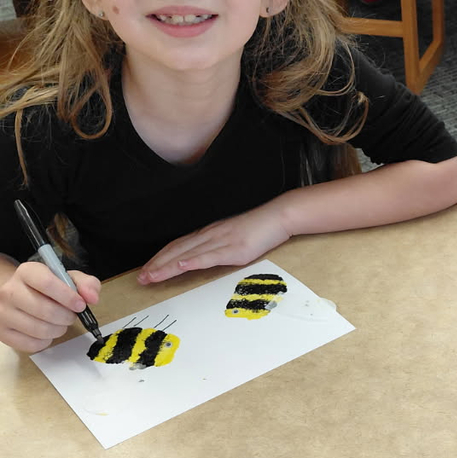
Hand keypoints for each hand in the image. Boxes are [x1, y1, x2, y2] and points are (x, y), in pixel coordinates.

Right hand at [0, 262, 100, 352]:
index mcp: (27, 271)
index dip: (68, 296)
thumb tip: (92, 298)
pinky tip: (48, 332)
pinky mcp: (1, 333)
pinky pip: (30, 344)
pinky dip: (46, 341)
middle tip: (72, 316)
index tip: (81, 305)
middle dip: (66, 316)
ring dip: (58, 330)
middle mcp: (9, 291)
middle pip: (44, 309)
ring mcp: (3, 313)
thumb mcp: (68, 277)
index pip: (47, 283)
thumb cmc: (47, 286)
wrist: (17, 295)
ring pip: (38, 329)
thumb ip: (86, 284)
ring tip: (62, 323)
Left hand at [137, 202, 290, 283]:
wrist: (278, 216)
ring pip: (188, 254)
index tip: (146, 270)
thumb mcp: (233, 237)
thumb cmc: (259, 228)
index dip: (160, 258)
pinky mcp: (234, 248)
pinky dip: (193, 261)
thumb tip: (202, 259)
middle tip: (140, 279)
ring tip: (151, 277)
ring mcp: (222, 241)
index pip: (178, 245)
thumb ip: (217, 247)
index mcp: (210, 233)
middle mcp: (211, 235)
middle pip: (177, 249)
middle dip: (156, 264)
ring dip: (167, 266)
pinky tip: (181, 266)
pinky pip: (210, 256)